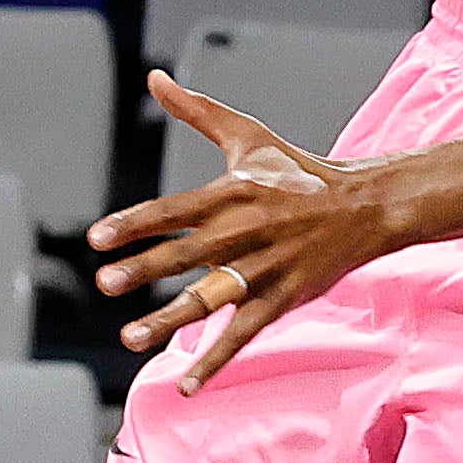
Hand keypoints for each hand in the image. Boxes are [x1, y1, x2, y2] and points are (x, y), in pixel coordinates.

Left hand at [92, 78, 402, 386]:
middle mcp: (246, 231)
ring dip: (170, 319)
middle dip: (145, 269)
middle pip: (188, 253)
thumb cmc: (297, 171)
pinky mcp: (283, 299)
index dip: (134, 224)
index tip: (98, 240)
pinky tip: (187, 385)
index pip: (173, 210)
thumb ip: (196, 111)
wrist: (365, 206)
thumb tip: (154, 77)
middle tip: (105, 283)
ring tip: (131, 337)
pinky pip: (244, 333)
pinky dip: (216, 361)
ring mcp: (265, 269)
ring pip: (212, 298)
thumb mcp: (248, 136)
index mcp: (232, 193)